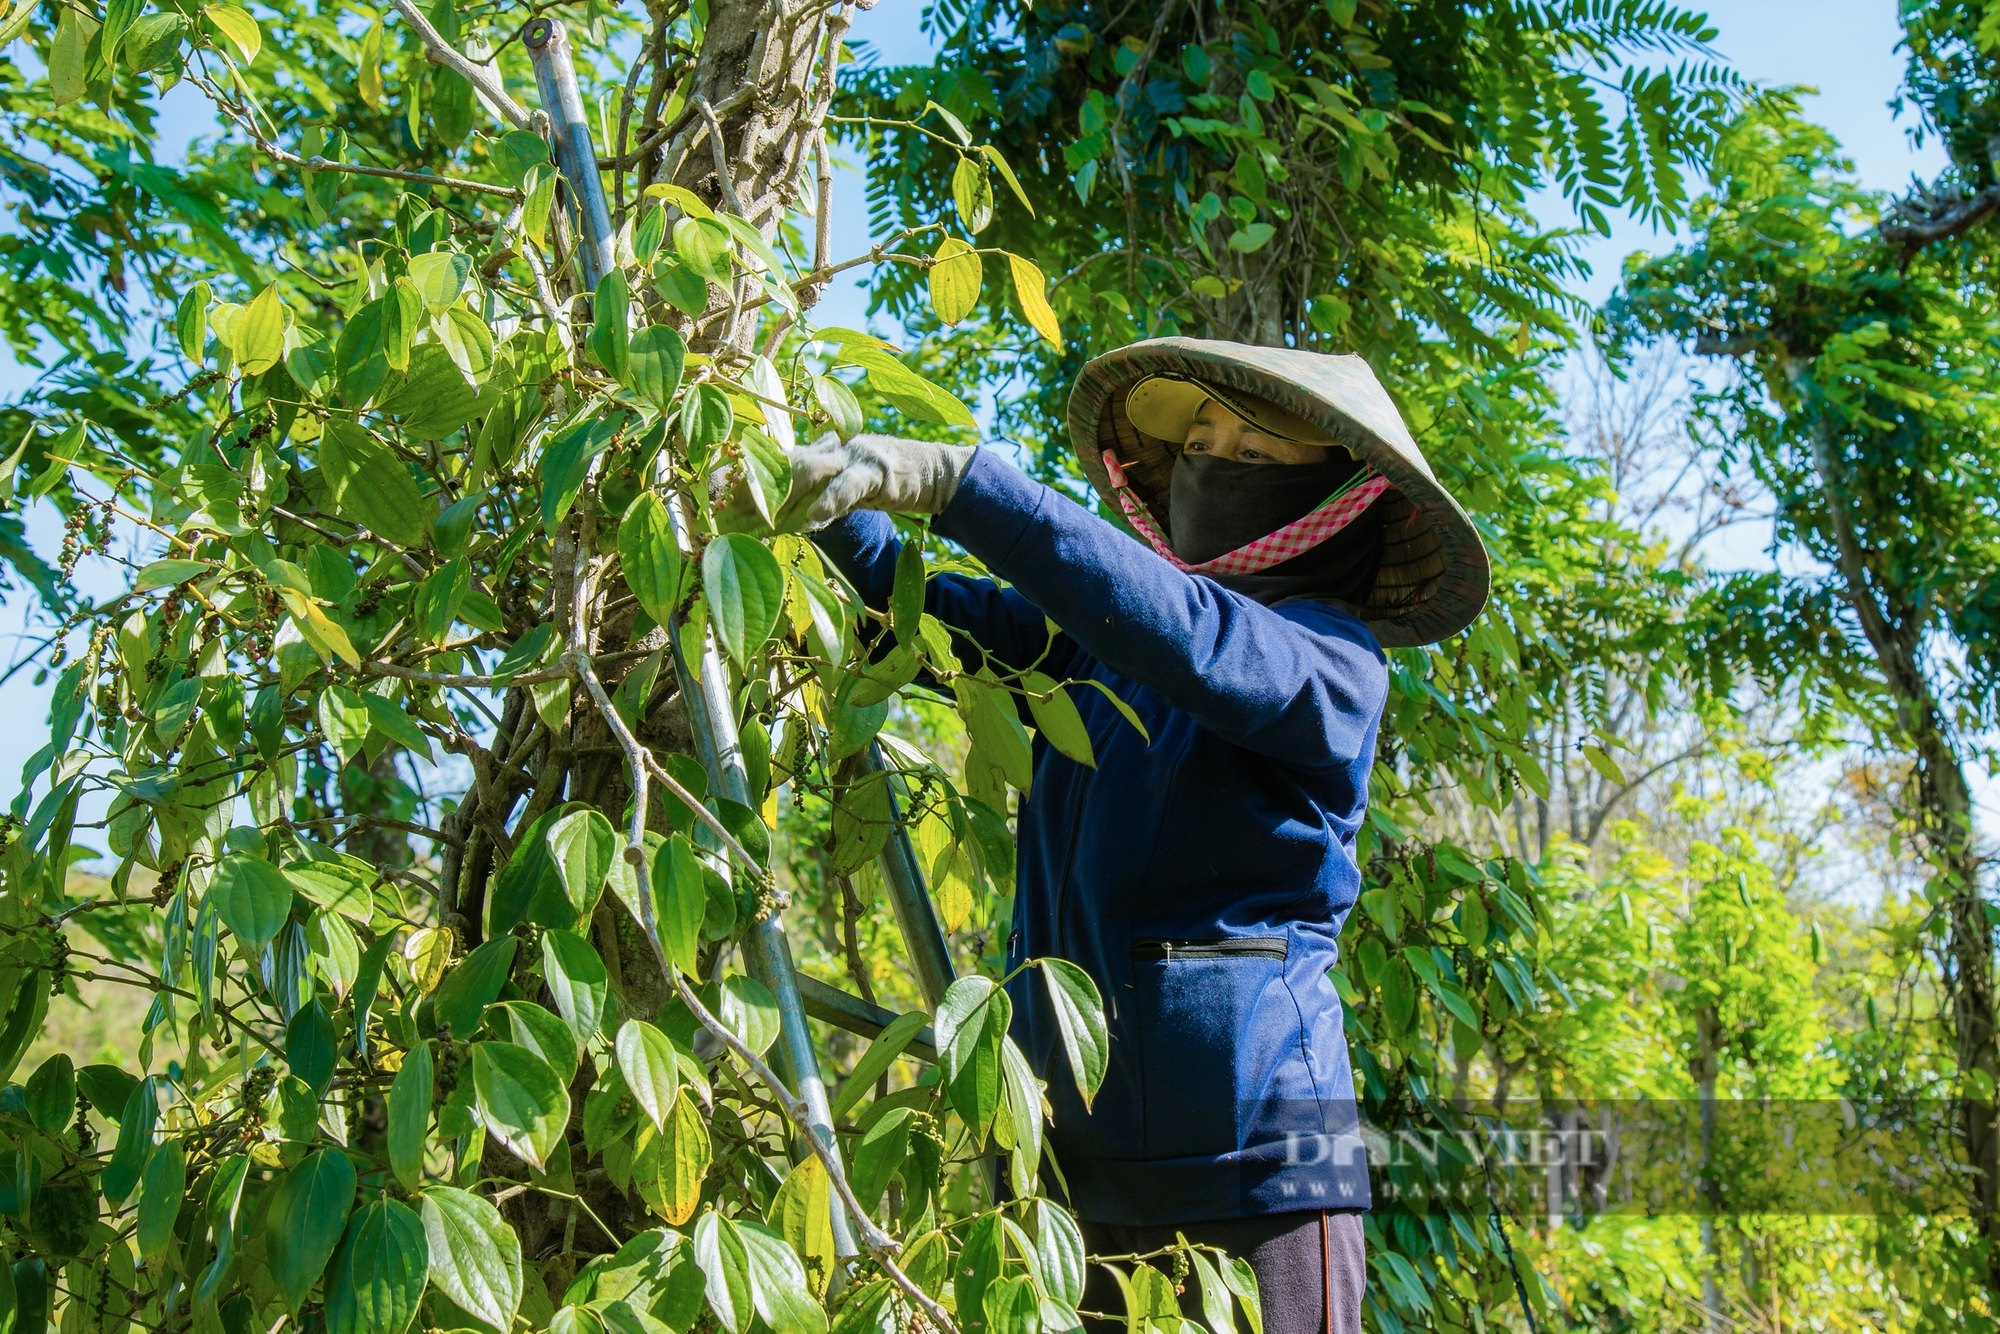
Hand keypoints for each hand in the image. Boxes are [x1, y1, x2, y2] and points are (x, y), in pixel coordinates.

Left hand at [716, 434, 975, 532]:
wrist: (931, 471)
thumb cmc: (879, 485)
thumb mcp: (838, 491)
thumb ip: (806, 503)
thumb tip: (767, 525)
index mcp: (815, 450)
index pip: (769, 459)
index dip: (740, 474)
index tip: (711, 495)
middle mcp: (827, 447)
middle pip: (780, 461)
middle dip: (750, 484)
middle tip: (722, 507)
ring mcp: (851, 455)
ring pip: (808, 469)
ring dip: (780, 493)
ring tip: (758, 514)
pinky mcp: (876, 470)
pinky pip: (847, 486)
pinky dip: (828, 502)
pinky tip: (811, 519)